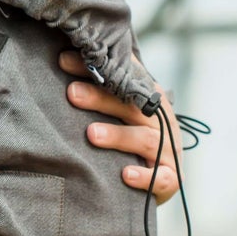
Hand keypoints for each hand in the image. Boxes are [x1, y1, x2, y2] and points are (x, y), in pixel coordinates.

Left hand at [58, 47, 181, 203]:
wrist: (162, 176)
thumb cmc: (131, 138)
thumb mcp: (120, 111)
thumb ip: (102, 89)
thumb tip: (64, 56)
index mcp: (150, 99)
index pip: (123, 79)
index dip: (95, 71)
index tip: (64, 61)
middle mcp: (161, 121)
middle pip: (131, 106)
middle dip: (101, 99)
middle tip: (72, 93)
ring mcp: (168, 150)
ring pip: (145, 140)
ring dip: (118, 136)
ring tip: (92, 134)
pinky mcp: (171, 179)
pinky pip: (162, 178)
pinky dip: (144, 177)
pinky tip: (125, 174)